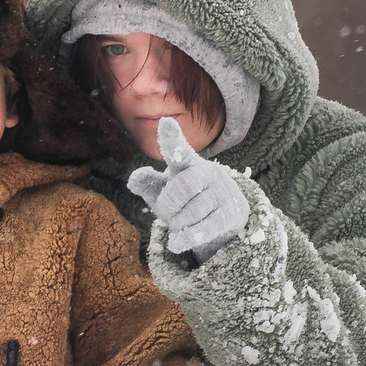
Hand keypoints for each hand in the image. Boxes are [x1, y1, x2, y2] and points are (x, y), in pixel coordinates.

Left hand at [126, 115, 249, 258]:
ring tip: (182, 222)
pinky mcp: (231, 215)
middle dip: (168, 205)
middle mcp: (207, 173)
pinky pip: (203, 229)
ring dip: (178, 224)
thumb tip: (135, 178)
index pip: (178, 150)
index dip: (171, 139)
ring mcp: (222, 193)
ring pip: (190, 213)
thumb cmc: (185, 201)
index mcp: (187, 164)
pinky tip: (176, 242)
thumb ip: (147, 184)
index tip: (165, 123)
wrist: (222, 221)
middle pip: (179, 189)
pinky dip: (184, 238)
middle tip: (169, 211)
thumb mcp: (162, 192)